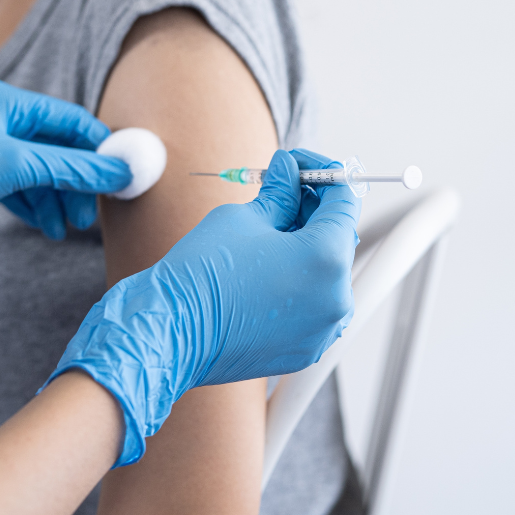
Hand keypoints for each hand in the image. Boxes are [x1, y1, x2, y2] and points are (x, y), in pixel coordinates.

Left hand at [0, 79, 130, 330]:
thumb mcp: (15, 168)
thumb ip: (72, 167)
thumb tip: (121, 170)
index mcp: (4, 99)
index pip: (69, 119)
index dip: (99, 148)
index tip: (122, 177)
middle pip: (56, 147)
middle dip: (76, 182)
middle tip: (90, 216)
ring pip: (38, 169)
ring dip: (55, 198)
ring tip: (64, 228)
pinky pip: (18, 182)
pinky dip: (33, 202)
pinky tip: (44, 225)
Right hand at [44, 149, 360, 465]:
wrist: (170, 332)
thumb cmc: (202, 273)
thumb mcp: (245, 217)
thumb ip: (280, 193)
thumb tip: (290, 172)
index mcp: (327, 257)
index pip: (344, 200)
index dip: (323, 173)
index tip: (300, 166)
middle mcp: (336, 297)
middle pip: (339, 237)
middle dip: (313, 211)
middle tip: (280, 193)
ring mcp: (324, 328)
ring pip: (327, 274)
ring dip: (306, 249)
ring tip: (267, 236)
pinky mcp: (306, 348)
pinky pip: (314, 305)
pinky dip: (298, 283)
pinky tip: (265, 271)